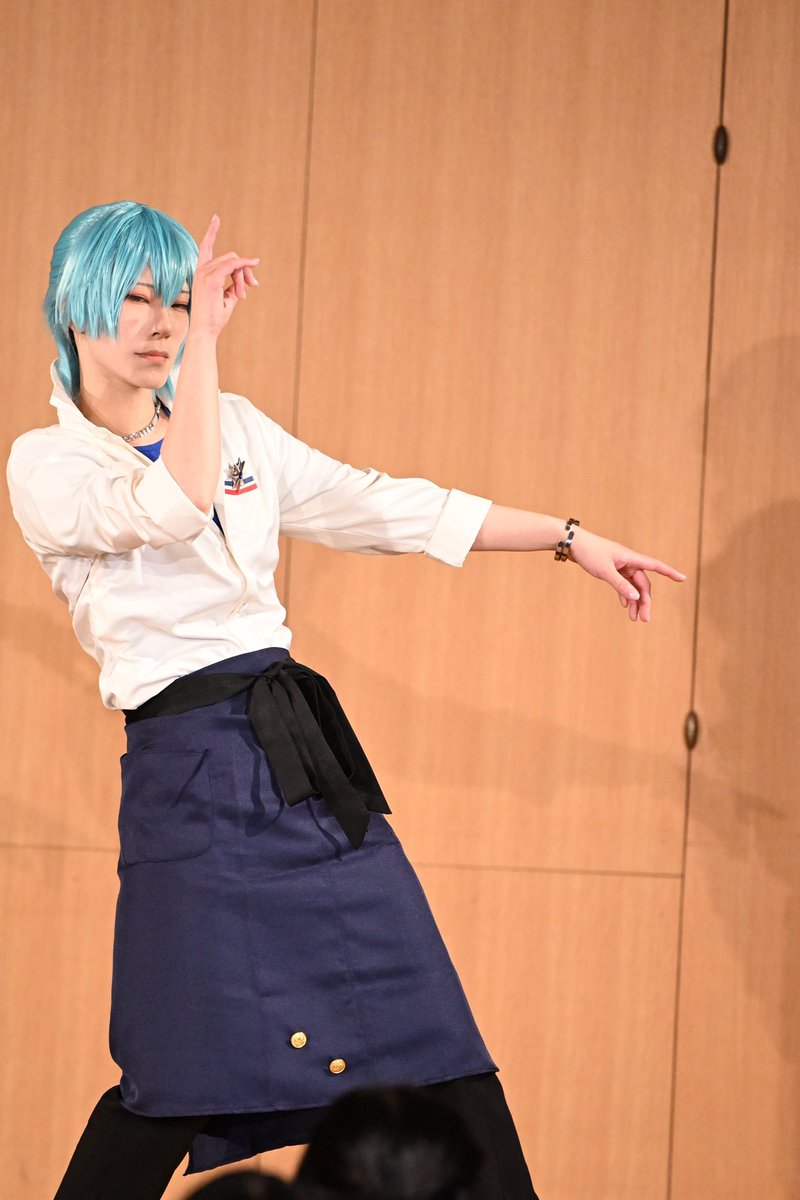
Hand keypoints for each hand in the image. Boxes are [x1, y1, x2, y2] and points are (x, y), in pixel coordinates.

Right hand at [188, 214, 259, 337]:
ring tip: (242, 294)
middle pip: (230, 257)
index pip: (206, 247)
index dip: (211, 232)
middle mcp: (200, 270)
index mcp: (201, 273)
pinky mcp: (211, 279)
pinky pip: (233, 265)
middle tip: (251, 287)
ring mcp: (204, 274)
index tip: (216, 218)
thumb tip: (242, 279)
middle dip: (244, 271)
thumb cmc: (213, 319)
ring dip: (243, 277)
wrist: (204, 332)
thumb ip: (233, 286)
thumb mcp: (226, 298)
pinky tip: (254, 264)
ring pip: (233, 262)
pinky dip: (244, 265)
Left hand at [568, 528, 686, 621]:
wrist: (573, 543)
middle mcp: (629, 562)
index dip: (670, 573)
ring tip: (634, 619)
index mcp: (631, 558)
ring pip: (633, 586)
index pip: (656, 566)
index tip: (683, 579)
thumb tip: (636, 597)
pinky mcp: (612, 569)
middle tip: (644, 619)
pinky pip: (624, 584)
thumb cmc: (589, 553)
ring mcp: (621, 566)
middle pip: (643, 584)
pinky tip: (626, 606)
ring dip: (635, 601)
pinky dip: (625, 595)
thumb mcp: (604, 571)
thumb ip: (620, 585)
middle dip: (645, 601)